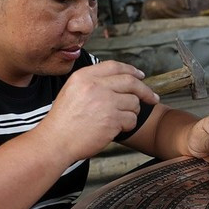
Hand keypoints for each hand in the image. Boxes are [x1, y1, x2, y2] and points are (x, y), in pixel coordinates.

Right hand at [35, 61, 158, 162]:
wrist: (55, 141)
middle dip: (145, 91)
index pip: (115, 67)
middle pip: (131, 82)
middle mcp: (95, 86)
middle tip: (153, 98)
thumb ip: (93, 82)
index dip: (131, 70)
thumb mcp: (72, 91)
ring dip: (132, 112)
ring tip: (118, 119)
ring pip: (134, 103)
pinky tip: (115, 129)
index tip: (141, 76)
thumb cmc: (64, 120)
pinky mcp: (111, 121)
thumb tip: (121, 80)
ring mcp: (105, 103)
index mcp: (84, 76)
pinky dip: (128, 126)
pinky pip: (131, 120)